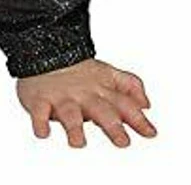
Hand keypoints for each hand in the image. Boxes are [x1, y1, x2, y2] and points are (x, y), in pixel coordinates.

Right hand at [15, 58, 157, 147]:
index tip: (151, 133)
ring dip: (74, 128)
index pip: (125, 104)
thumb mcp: (109, 74)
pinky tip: (44, 132)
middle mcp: (85, 94)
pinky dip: (40, 122)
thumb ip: (130, 87)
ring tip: (79, 142)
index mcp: (102, 88)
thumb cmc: (79, 70)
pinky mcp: (40, 99)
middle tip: (123, 142)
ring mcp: (62, 97)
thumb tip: (147, 104)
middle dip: (113, 126)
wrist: (47, 49)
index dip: (138, 119)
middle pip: (102, 110)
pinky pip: (39, 111)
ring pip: (70, 113)